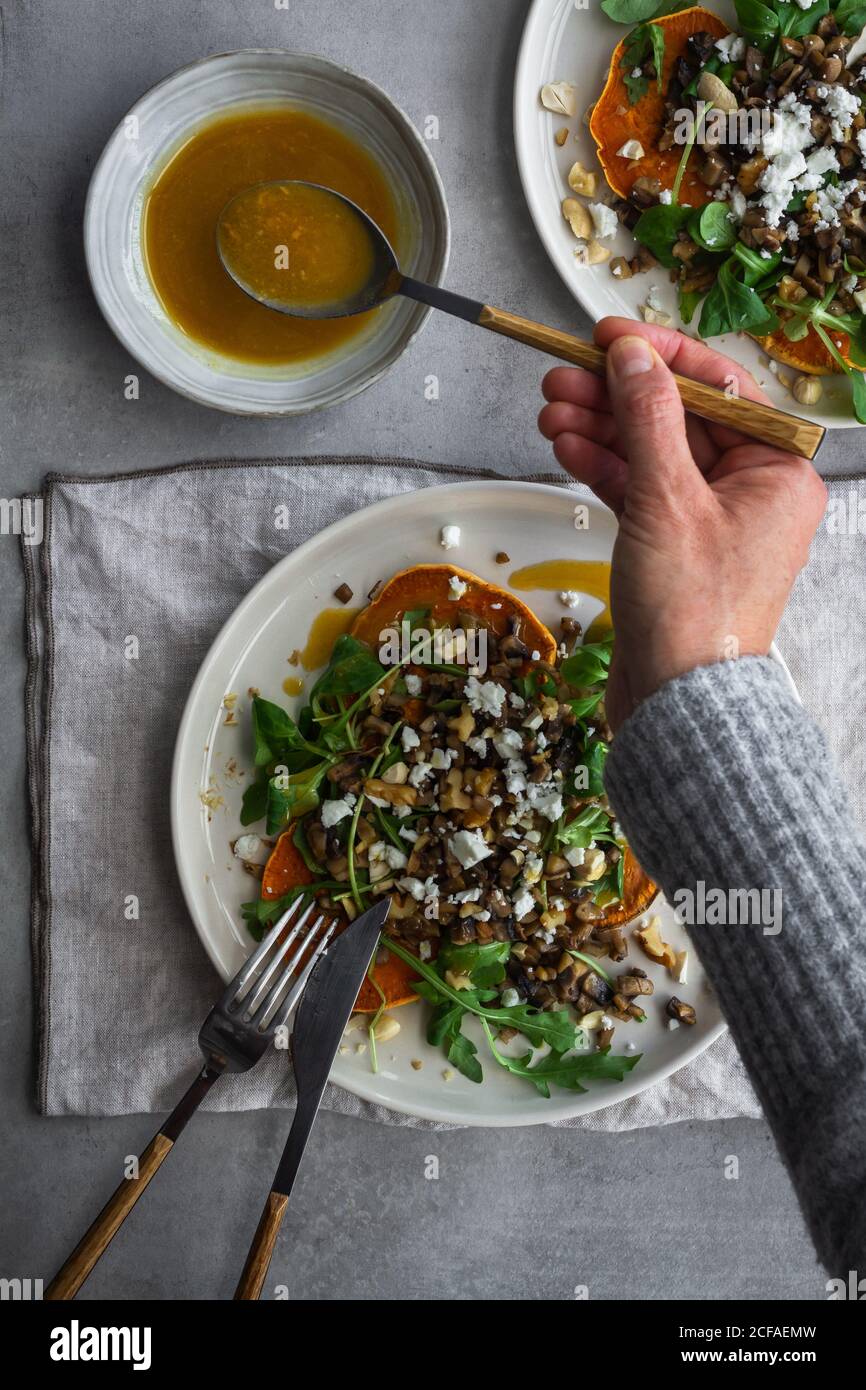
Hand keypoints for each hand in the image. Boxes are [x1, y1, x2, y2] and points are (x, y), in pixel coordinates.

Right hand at [538, 317, 826, 730]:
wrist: (678, 703)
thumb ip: (647, 418)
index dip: (659, 355)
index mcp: (778, 471)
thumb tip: (631, 354)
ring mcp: (710, 519)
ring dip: (601, 427)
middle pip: (678, 418)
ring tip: (551, 409)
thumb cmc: (692, 613)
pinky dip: (604, 467)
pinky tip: (566, 445)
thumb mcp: (667, 500)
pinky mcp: (674, 546)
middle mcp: (751, 490)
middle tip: (561, 375)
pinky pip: (640, 490)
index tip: (608, 336)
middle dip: (616, 394)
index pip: (720, 388)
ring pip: (651, 453)